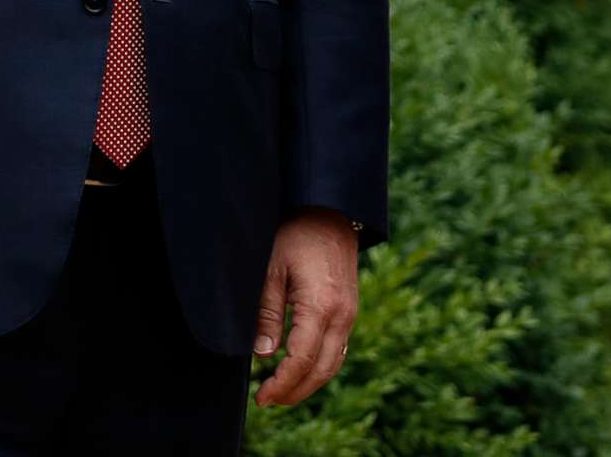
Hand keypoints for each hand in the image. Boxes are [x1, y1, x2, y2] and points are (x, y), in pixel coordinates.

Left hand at [252, 208, 359, 407]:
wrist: (329, 209)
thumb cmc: (295, 234)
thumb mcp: (271, 269)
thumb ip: (267, 312)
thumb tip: (262, 354)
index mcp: (322, 307)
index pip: (301, 360)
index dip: (281, 384)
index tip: (260, 398)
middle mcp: (342, 316)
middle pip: (321, 370)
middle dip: (295, 392)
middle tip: (267, 401)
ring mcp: (350, 314)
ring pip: (333, 363)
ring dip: (309, 382)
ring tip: (281, 392)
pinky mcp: (350, 309)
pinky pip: (339, 349)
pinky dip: (320, 366)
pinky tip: (301, 369)